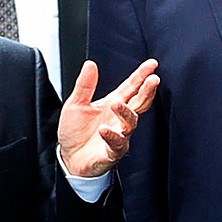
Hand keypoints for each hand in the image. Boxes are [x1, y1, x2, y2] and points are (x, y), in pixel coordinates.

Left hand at [58, 59, 158, 177]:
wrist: (68, 158)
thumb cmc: (76, 132)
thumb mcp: (76, 104)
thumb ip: (85, 85)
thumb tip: (90, 64)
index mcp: (113, 103)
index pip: (131, 86)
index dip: (142, 75)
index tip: (152, 64)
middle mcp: (119, 118)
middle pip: (138, 102)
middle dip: (147, 91)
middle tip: (153, 80)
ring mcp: (118, 134)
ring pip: (130, 122)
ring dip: (126, 113)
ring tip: (117, 104)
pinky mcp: (112, 151)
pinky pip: (116, 144)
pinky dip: (111, 136)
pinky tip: (104, 130)